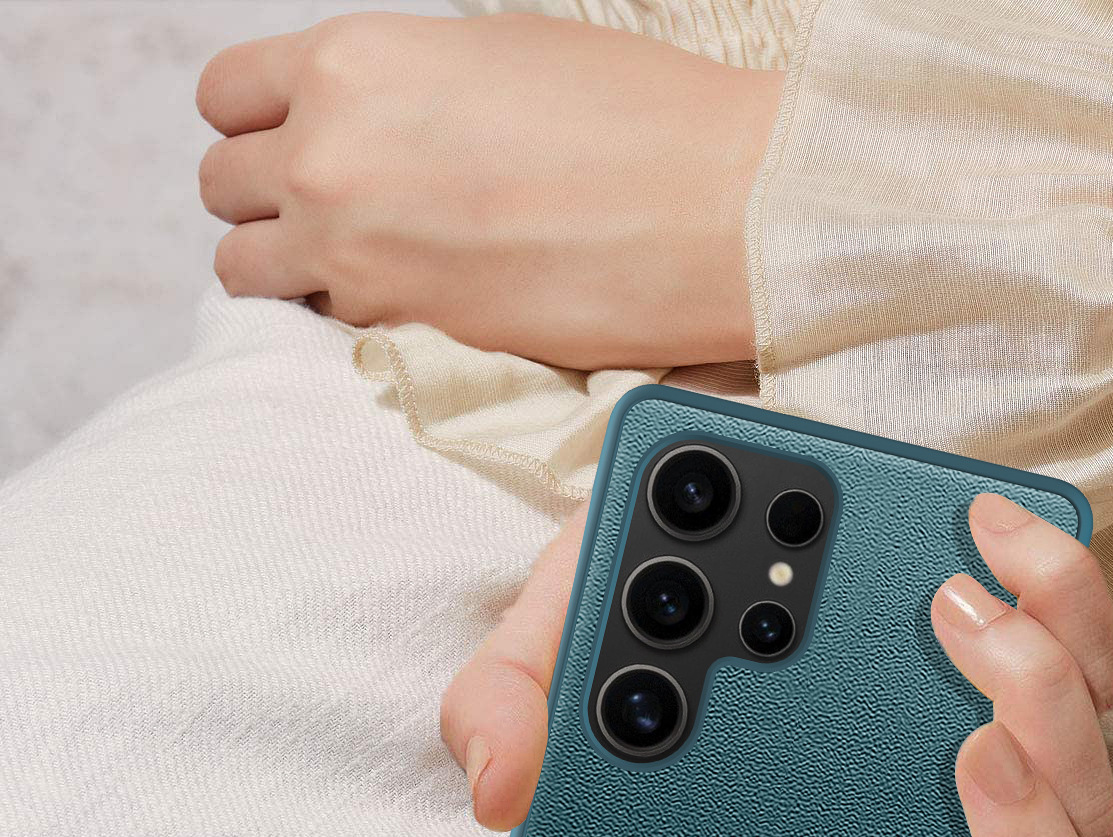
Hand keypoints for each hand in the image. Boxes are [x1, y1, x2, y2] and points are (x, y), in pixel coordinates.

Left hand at [197, 13, 780, 367]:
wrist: (714, 208)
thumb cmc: (636, 118)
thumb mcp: (495, 52)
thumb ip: (403, 83)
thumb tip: (381, 116)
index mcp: (351, 62)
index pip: (226, 97)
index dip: (257, 122)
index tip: (289, 144)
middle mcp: (331, 156)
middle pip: (224, 188)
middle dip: (267, 198)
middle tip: (328, 213)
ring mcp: (360, 253)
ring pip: (249, 272)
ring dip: (287, 270)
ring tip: (354, 270)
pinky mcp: (408, 333)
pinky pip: (326, 330)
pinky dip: (348, 321)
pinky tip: (407, 304)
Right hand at [441, 491, 1112, 836]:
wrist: (689, 511)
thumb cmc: (627, 611)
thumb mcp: (545, 663)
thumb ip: (509, 720)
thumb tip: (503, 790)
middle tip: (966, 750)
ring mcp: (990, 776)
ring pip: (1082, 800)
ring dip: (1048, 710)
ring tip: (958, 615)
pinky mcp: (1026, 669)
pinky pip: (1092, 662)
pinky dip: (1066, 600)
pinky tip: (991, 537)